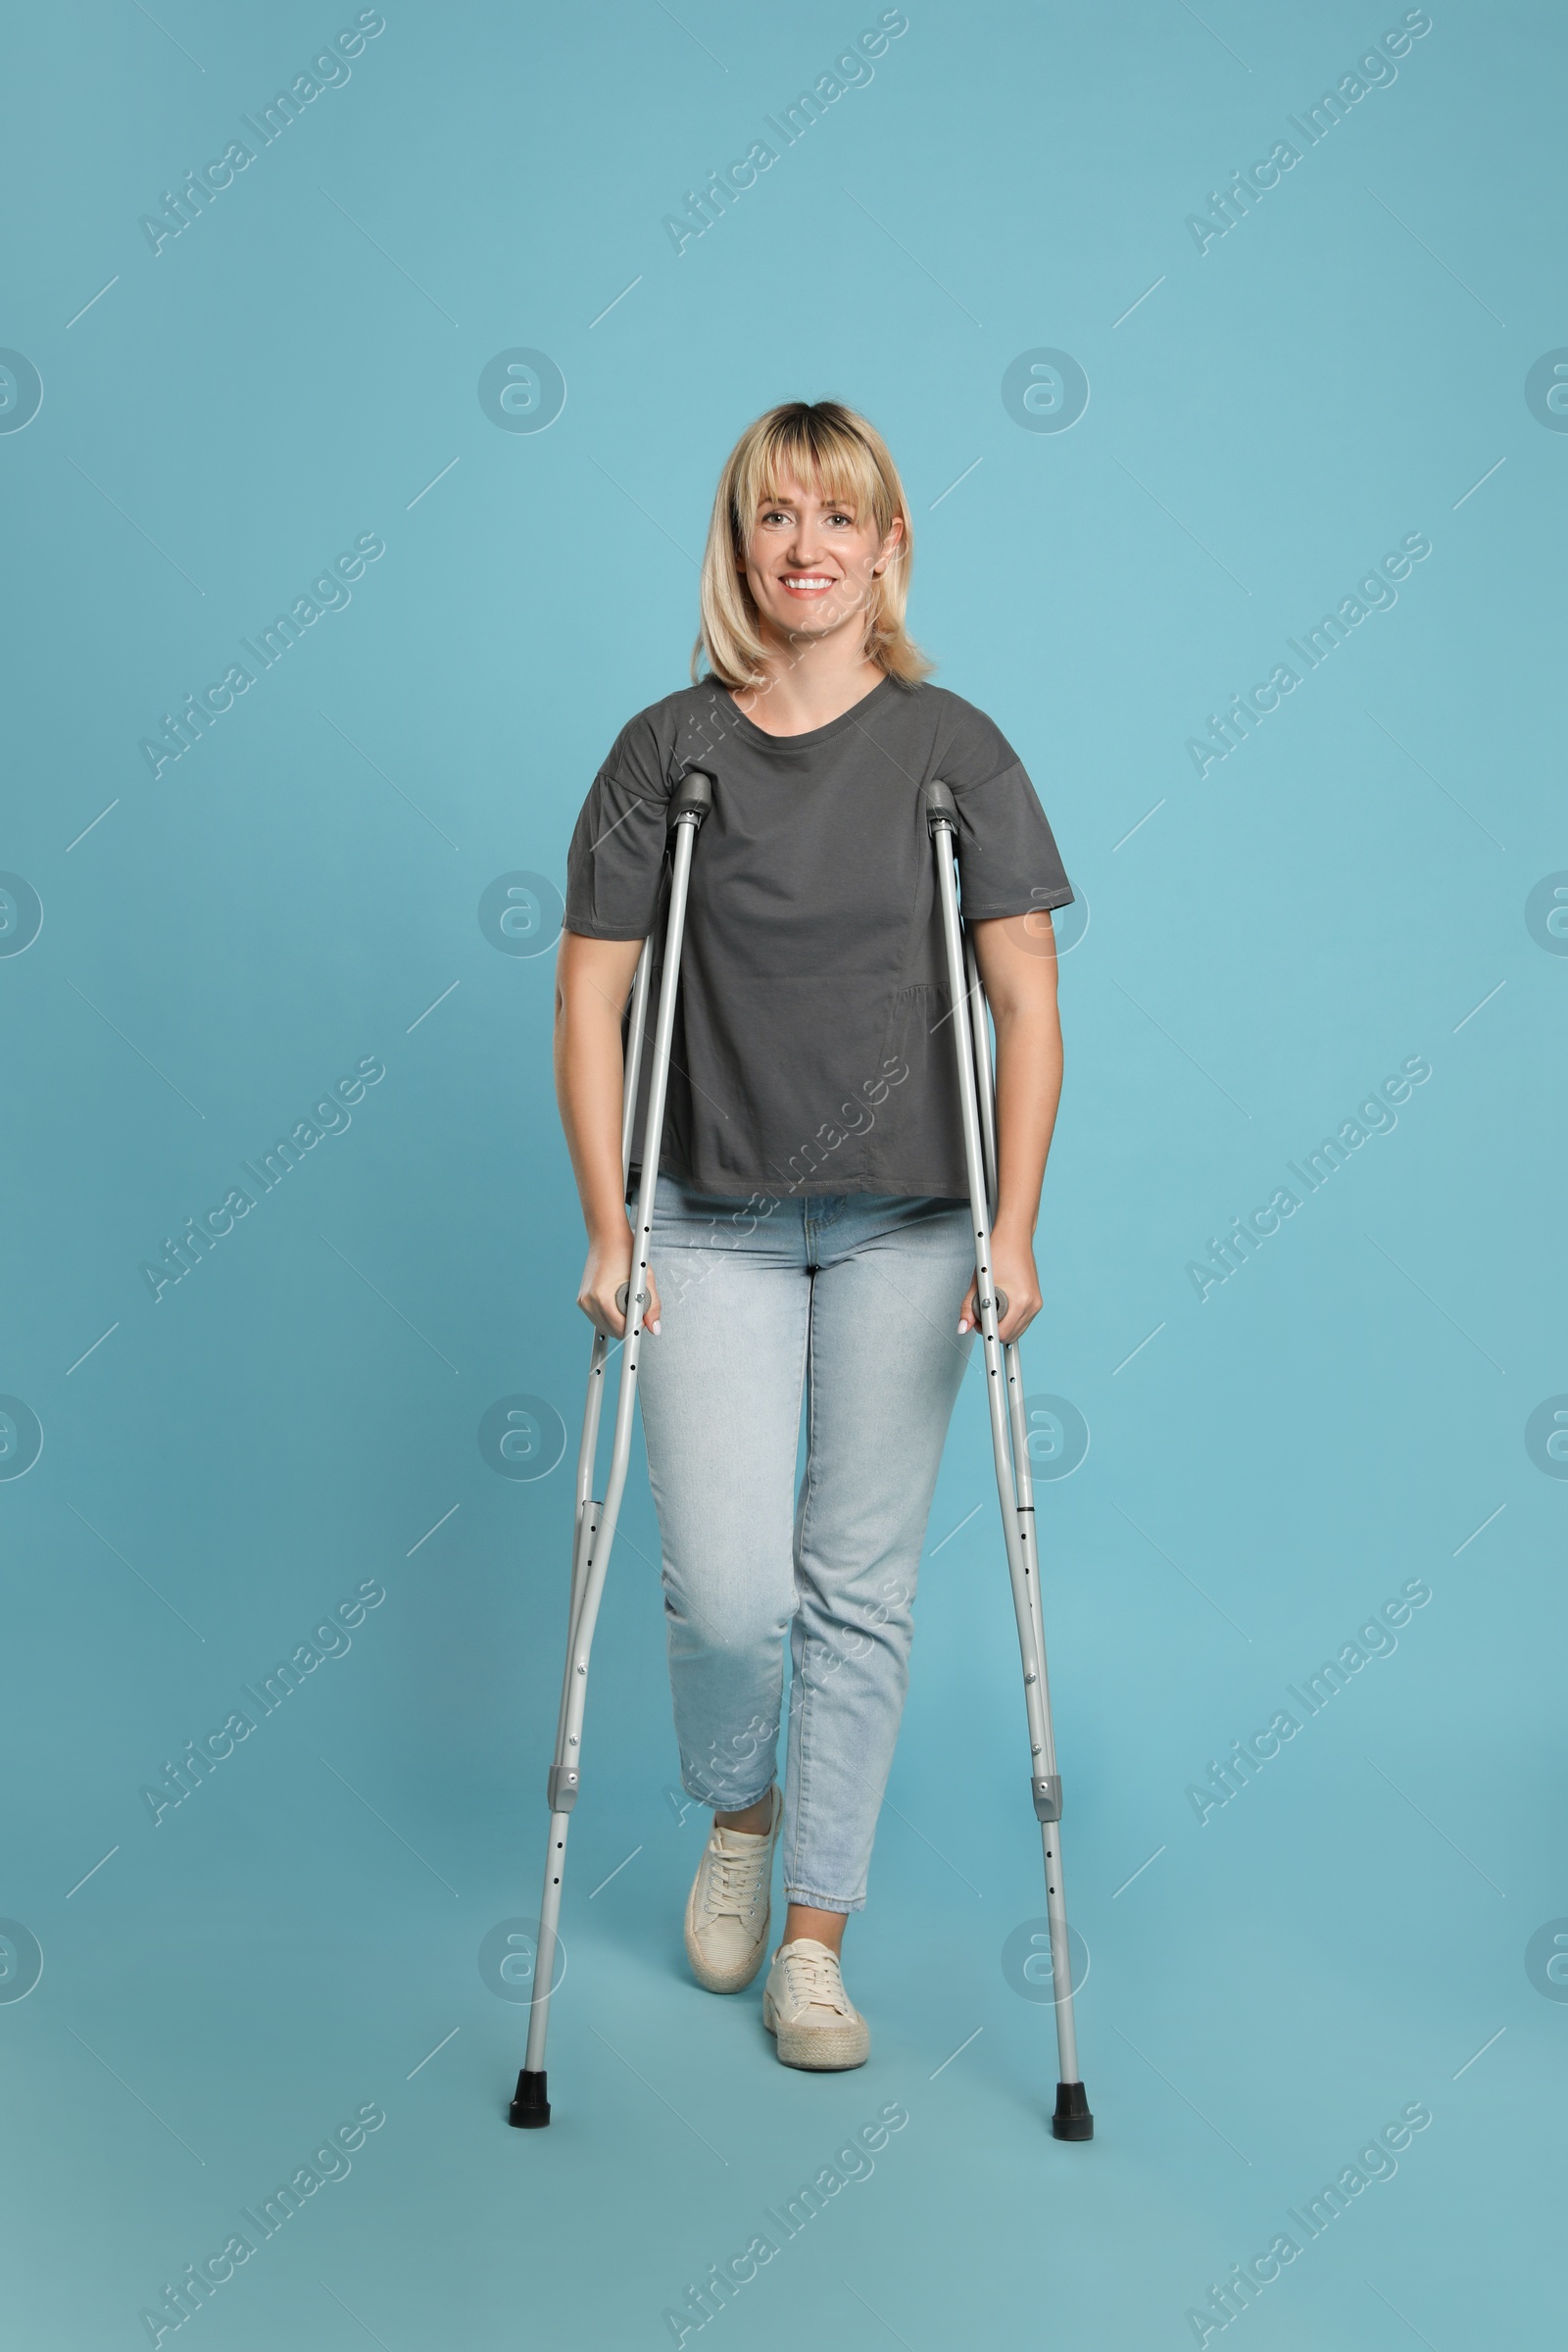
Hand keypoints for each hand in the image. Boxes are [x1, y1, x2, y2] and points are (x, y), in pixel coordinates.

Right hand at [577, 1220, 662, 1338]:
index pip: (621, 1329)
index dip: (635, 1329)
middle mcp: (589, 1301)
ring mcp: (583, 1302)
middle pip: (612, 1331)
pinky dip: (609, 1315)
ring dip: (618, 1320)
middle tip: (637, 1305)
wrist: (607, 1237)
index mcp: (602, 1297)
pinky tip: (616, 1299)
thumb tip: (654, 1329)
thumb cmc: (626, 1253)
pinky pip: (598, 1318)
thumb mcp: (646, 1279)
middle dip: (628, 1324)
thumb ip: (652, 1306)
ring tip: (625, 1298)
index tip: (643, 1326)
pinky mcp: (582, 1300)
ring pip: (605, 1327)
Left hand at [958, 1225, 1040, 1344]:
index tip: (978, 1330)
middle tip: (980, 1311)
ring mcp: (1036, 1304)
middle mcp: (1032, 1305)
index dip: (987, 1333)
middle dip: (992, 1329)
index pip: (1002, 1334)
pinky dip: (1009, 1318)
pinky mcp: (1035, 1302)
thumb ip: (968, 1307)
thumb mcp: (978, 1281)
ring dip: (1001, 1324)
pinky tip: (1000, 1304)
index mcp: (1021, 1301)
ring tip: (990, 1304)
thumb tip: (963, 1328)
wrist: (1014, 1237)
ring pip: (1016, 1330)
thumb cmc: (998, 1253)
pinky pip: (1021, 1321)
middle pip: (1010, 1336)